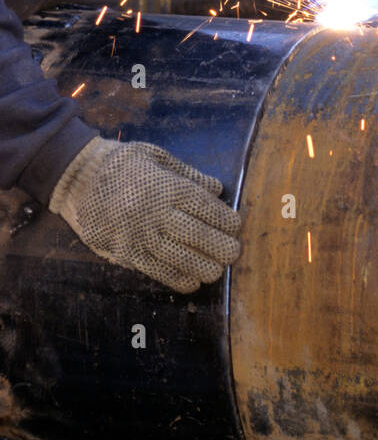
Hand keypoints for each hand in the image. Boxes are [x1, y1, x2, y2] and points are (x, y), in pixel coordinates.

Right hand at [49, 138, 240, 292]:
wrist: (78, 179)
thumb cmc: (122, 163)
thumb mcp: (156, 157)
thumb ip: (188, 175)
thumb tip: (217, 189)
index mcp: (165, 186)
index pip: (203, 206)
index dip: (224, 219)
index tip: (236, 226)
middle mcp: (154, 213)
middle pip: (196, 235)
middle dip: (220, 247)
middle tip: (234, 253)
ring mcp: (138, 235)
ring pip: (178, 258)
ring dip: (203, 267)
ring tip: (218, 270)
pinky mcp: (124, 252)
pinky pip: (155, 270)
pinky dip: (176, 279)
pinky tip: (192, 282)